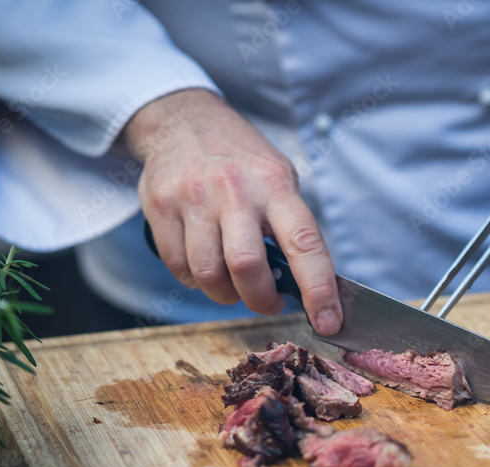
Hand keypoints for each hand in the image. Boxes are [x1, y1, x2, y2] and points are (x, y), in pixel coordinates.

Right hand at [121, 89, 341, 334]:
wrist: (184, 120)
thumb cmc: (242, 162)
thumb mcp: (279, 180)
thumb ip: (291, 229)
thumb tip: (310, 289)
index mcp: (276, 186)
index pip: (304, 244)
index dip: (319, 289)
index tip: (329, 322)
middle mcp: (235, 191)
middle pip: (247, 267)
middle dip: (260, 300)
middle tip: (268, 301)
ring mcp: (193, 198)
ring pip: (208, 274)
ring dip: (225, 294)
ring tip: (233, 283)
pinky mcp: (160, 206)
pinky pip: (178, 267)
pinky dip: (195, 280)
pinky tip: (204, 264)